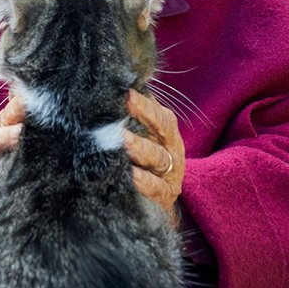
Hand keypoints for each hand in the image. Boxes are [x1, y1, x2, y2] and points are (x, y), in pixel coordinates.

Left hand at [124, 89, 183, 224]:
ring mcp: (171, 173)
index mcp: (166, 130)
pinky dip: (144, 182)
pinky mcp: (166, 196)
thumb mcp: (143, 136)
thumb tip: (116, 86)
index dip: (143, 102)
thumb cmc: (143, 161)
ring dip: (141, 147)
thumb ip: (134, 114)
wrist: (157, 201)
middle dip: (145, 114)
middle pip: (162, 128)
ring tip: (123, 140)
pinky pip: (156, 187)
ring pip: (158, 157)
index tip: (126, 92)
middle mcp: (172, 148)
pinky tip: (131, 176)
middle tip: (125, 104)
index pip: (157, 111)